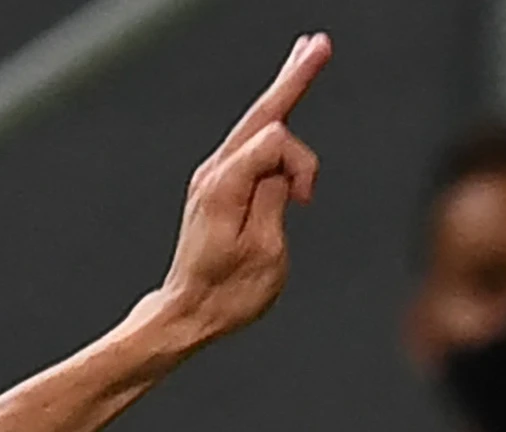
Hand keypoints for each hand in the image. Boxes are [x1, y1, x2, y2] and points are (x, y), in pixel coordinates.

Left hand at [151, 33, 330, 345]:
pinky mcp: (219, 188)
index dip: (303, 164)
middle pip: (261, 113)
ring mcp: (213, 177)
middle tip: (318, 44)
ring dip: (284, 91)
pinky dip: (274, 124)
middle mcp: (214, 172)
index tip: (308, 202)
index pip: (275, 141)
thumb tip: (282, 166)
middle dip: (293, 77)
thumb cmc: (228, 293)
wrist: (188, 313)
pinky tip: (283, 107)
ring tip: (305, 55)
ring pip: (256, 124)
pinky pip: (251, 146)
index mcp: (224, 185)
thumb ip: (274, 198)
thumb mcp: (266, 252)